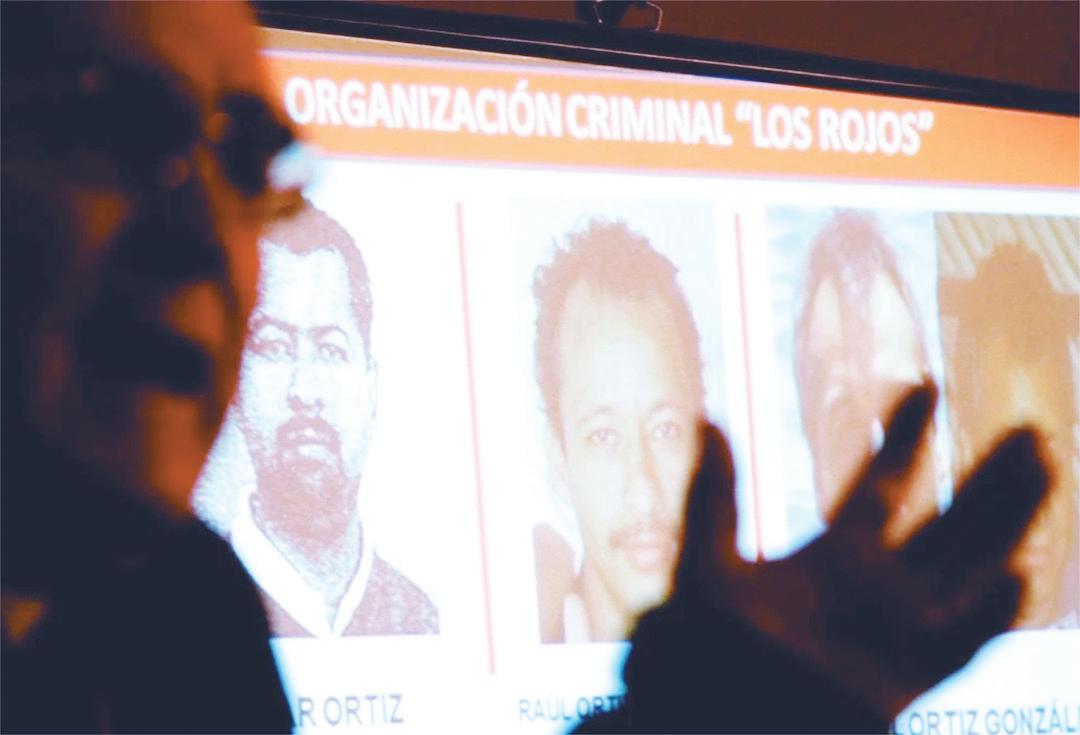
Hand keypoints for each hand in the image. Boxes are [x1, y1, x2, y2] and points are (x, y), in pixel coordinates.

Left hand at [676, 384, 1049, 718]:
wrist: (714, 711)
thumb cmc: (705, 640)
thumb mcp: (706, 556)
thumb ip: (714, 493)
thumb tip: (708, 419)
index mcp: (835, 553)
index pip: (883, 482)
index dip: (905, 435)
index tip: (925, 385)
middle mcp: (879, 586)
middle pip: (949, 523)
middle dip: (990, 480)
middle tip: (1030, 431)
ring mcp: (899, 630)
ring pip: (970, 568)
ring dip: (1008, 524)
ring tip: (1043, 469)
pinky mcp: (907, 678)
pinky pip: (961, 644)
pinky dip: (989, 615)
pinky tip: (1019, 574)